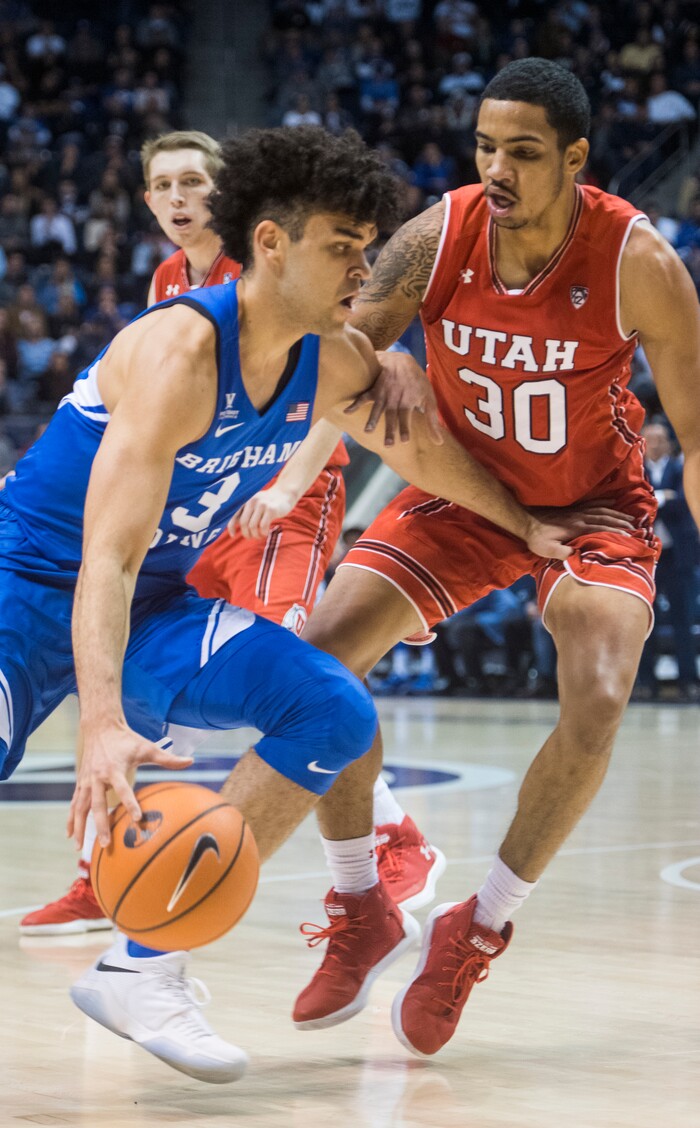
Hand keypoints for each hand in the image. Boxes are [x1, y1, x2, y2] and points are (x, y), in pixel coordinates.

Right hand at [67, 723, 192, 848]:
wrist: (100, 727)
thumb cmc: (125, 739)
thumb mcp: (147, 747)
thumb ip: (167, 758)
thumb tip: (191, 761)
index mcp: (114, 768)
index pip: (123, 789)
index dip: (130, 803)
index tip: (137, 819)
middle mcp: (97, 776)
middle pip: (98, 804)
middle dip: (101, 825)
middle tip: (106, 844)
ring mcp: (86, 780)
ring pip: (81, 807)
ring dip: (80, 827)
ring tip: (80, 846)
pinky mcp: (80, 782)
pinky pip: (74, 803)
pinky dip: (71, 819)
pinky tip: (71, 835)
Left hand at [228, 485, 295, 538]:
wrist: (285, 494)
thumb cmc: (268, 503)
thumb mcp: (255, 504)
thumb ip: (245, 513)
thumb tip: (232, 529)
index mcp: (246, 500)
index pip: (234, 514)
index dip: (231, 526)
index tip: (233, 535)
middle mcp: (252, 501)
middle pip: (244, 523)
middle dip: (246, 534)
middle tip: (251, 537)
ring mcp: (262, 505)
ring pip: (253, 526)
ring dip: (256, 535)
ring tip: (260, 536)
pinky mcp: (271, 509)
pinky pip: (263, 526)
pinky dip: (263, 533)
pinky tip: (266, 533)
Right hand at [344, 350, 442, 445]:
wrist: (401, 360)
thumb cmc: (416, 383)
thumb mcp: (429, 399)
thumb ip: (432, 422)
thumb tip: (439, 444)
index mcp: (408, 401)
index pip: (406, 416)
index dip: (405, 428)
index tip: (404, 441)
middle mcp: (395, 398)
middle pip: (392, 415)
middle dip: (390, 429)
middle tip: (388, 445)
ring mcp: (383, 393)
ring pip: (378, 407)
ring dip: (373, 419)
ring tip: (368, 431)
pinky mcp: (374, 389)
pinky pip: (364, 396)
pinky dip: (355, 403)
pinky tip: (347, 412)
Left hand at [525, 498, 636, 560]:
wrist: (526, 521)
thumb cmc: (536, 539)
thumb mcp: (546, 550)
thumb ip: (561, 553)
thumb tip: (576, 556)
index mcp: (576, 528)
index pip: (600, 528)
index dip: (615, 531)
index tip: (629, 535)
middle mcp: (579, 518)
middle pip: (605, 518)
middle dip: (621, 522)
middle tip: (635, 526)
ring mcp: (576, 512)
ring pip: (601, 510)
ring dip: (616, 513)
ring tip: (629, 516)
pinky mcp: (572, 509)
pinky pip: (592, 503)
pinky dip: (604, 502)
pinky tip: (611, 502)